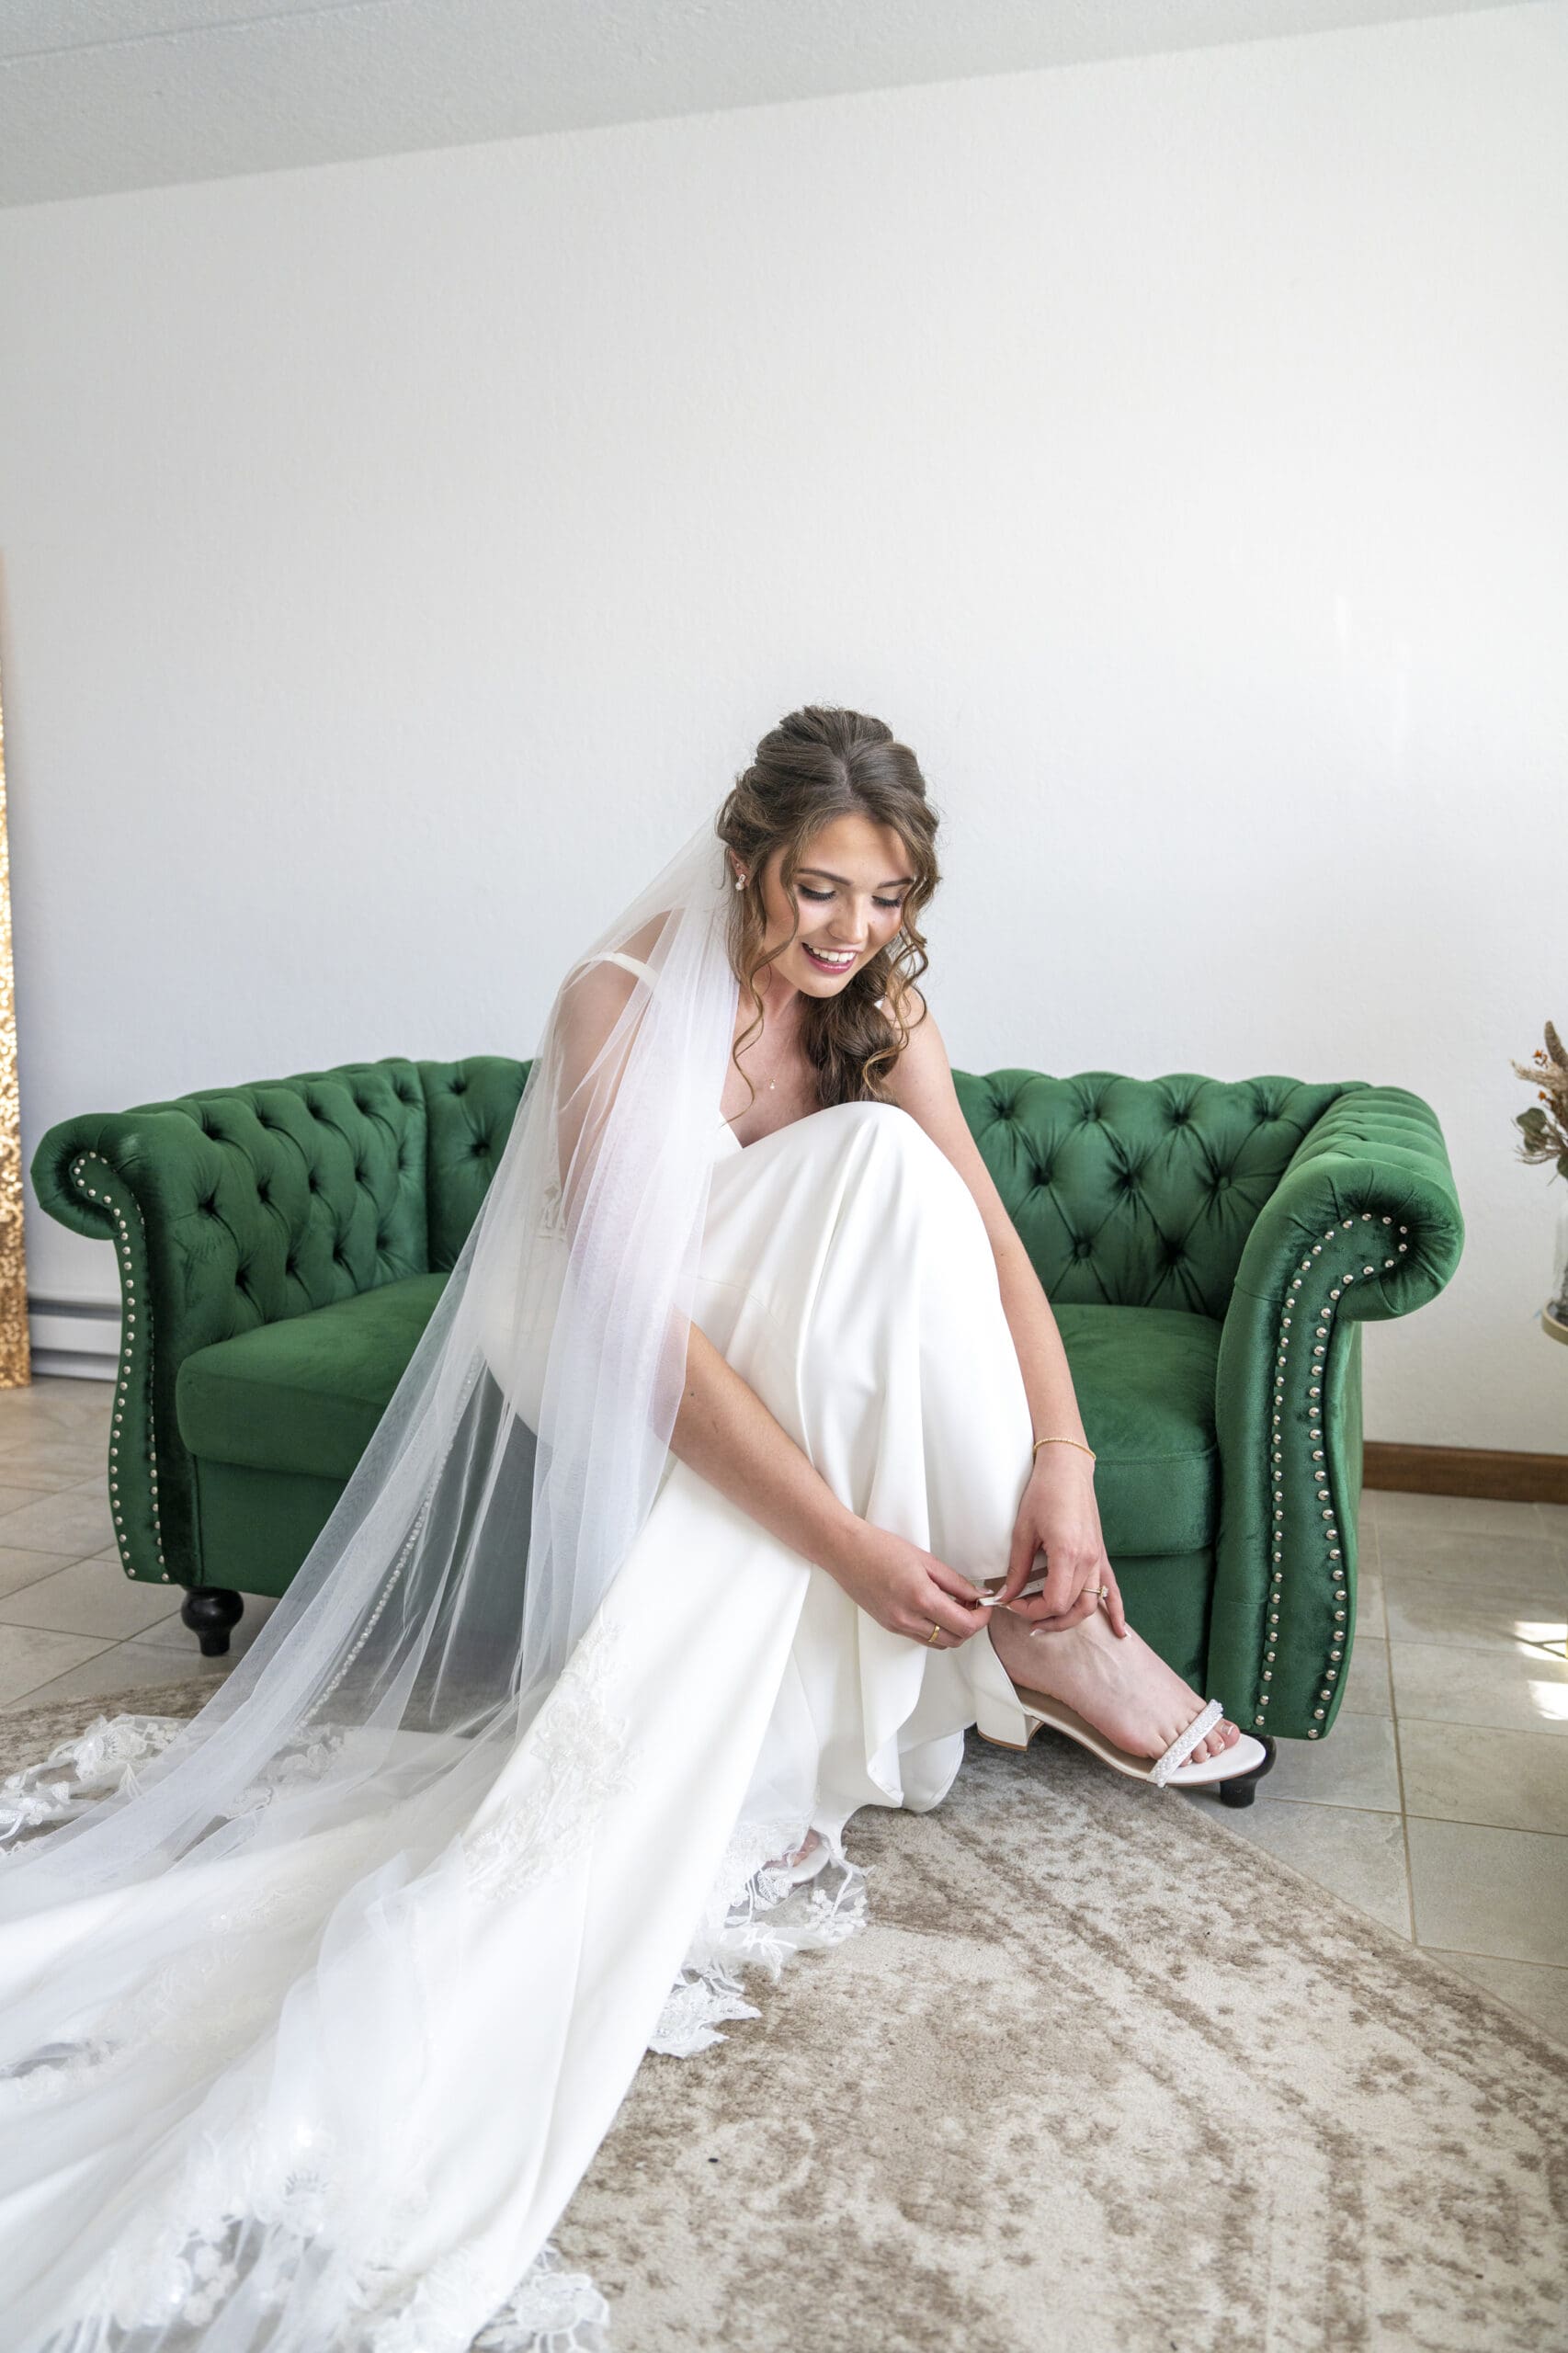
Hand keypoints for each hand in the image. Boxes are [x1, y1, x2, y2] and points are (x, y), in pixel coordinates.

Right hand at [825, 1521, 988, 1649]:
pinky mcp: (890, 1626)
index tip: (986, 1606)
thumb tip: (978, 1596)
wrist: (845, 1552)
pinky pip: (922, 1638)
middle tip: (973, 1605)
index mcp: (921, 1598)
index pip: (965, 1625)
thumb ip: (956, 1582)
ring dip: (953, 1630)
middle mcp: (908, 1618)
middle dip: (971, 1626)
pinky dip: (936, 1629)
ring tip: (954, 1605)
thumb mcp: (926, 1560)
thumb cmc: (881, 1548)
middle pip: (955, 1640)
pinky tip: (935, 1609)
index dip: (982, 1618)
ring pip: (939, 1643)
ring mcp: (897, 1626)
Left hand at [991, 1451, 1127, 1637]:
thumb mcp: (1023, 1531)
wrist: (1067, 1468)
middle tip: (1023, 1615)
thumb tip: (1006, 1595)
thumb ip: (1017, 1568)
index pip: (1054, 1602)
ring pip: (1090, 1604)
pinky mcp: (1101, 1554)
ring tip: (1048, 1624)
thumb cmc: (1044, 1493)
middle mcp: (1088, 1560)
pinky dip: (1116, 1612)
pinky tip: (1119, 1631)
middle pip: (1072, 1607)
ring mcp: (1098, 1558)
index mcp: (1068, 1554)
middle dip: (1045, 1617)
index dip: (1031, 1610)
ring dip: (1070, 1619)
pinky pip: (1111, 1589)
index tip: (1012, 1602)